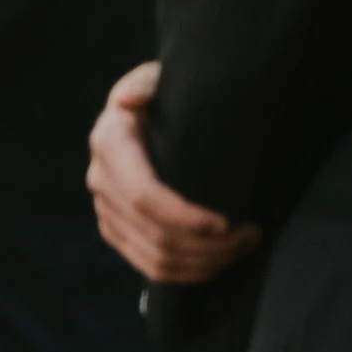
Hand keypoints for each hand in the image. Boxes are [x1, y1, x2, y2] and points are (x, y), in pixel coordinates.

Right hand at [87, 62, 259, 284]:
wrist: (151, 111)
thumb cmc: (165, 93)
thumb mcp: (158, 78)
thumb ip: (147, 83)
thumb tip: (130, 101)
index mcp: (110, 143)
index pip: (144, 197)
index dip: (186, 218)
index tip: (227, 222)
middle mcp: (100, 180)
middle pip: (155, 235)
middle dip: (209, 245)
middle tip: (251, 234)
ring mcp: (105, 210)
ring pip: (155, 258)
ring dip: (205, 262)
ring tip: (243, 246)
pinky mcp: (116, 231)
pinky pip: (150, 268)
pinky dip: (188, 274)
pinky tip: (219, 262)